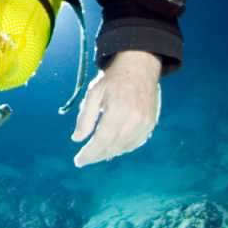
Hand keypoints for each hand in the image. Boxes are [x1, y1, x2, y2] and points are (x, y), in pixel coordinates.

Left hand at [70, 50, 162, 166]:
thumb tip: (76, 139)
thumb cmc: (114, 78)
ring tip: (96, 153)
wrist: (139, 66)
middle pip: (113, 147)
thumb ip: (85, 117)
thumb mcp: (94, 92)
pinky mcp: (151, 124)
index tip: (78, 161)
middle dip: (96, 156)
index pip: (102, 140)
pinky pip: (135, 143)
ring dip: (109, 153)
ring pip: (124, 148)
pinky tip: (113, 146)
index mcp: (118, 109)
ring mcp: (145, 122)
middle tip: (84, 158)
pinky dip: (123, 148)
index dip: (89, 154)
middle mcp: (134, 119)